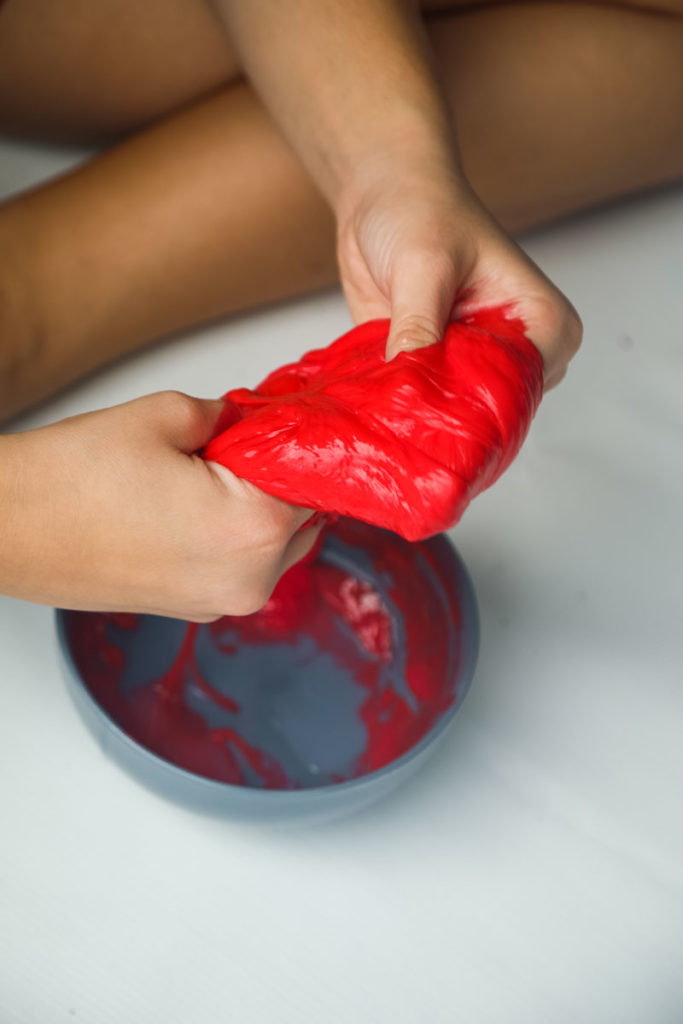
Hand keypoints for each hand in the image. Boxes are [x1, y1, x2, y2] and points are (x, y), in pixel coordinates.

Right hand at [0, 392, 319, 618]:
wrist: (4, 529)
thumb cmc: (69, 482)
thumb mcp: (163, 416)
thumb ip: (227, 414)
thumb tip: (247, 419)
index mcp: (252, 532)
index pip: (312, 478)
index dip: (296, 442)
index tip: (283, 420)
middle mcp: (247, 581)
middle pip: (300, 517)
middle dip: (276, 478)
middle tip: (235, 444)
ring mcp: (219, 603)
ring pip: (273, 545)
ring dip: (257, 508)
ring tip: (203, 475)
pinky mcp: (193, 609)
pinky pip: (238, 565)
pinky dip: (231, 535)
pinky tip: (190, 504)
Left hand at [336, 163, 582, 389]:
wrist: (380, 194)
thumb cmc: (419, 210)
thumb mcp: (423, 265)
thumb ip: (420, 326)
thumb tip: (410, 387)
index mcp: (544, 323)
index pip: (524, 387)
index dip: (477, 404)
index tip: (428, 405)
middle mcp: (516, 351)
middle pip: (492, 410)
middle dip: (446, 413)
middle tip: (403, 410)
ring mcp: (476, 364)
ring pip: (455, 413)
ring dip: (419, 410)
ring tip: (388, 404)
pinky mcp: (437, 371)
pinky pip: (423, 404)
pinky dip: (400, 405)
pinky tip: (377, 402)